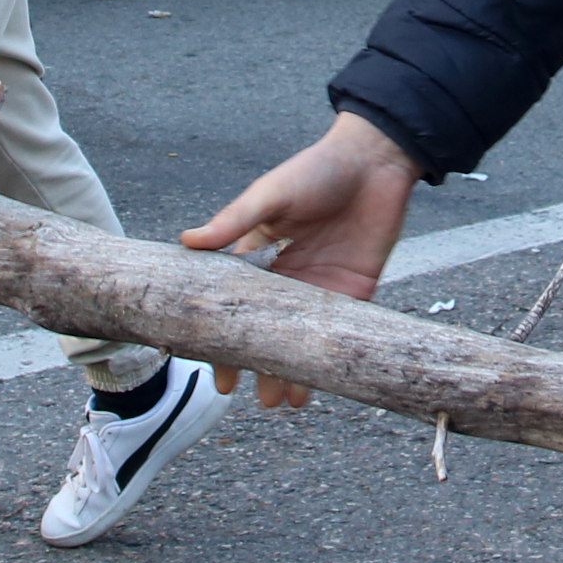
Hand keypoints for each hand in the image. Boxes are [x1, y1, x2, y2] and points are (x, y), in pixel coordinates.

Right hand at [180, 111, 423, 406]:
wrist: (376, 161)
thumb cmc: (317, 170)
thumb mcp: (270, 193)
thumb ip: (233, 221)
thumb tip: (186, 242)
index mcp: (259, 253)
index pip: (234, 304)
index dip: (223, 336)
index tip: (213, 369)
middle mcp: (286, 277)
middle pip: (266, 330)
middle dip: (256, 362)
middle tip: (247, 395)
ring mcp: (320, 287)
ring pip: (298, 339)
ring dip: (289, 369)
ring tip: (278, 402)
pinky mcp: (353, 291)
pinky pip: (336, 333)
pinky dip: (324, 359)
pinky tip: (313, 385)